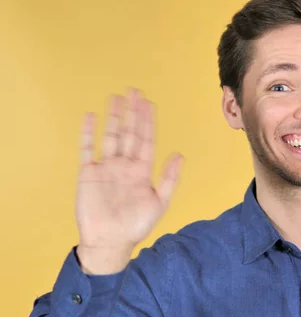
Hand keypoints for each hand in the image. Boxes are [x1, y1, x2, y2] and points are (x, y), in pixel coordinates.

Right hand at [75, 88, 182, 273]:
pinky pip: (87, 149)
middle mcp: (125, 164)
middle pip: (129, 132)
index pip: (146, 139)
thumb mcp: (159, 202)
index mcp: (142, 170)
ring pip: (110, 136)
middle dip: (132, 112)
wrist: (110, 242)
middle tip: (134, 91)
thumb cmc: (136, 225)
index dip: (147, 121)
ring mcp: (106, 167)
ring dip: (113, 117)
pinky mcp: (88, 173)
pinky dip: (88, 133)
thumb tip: (179, 154)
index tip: (148, 103)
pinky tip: (90, 116)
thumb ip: (169, 178)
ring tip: (115, 97)